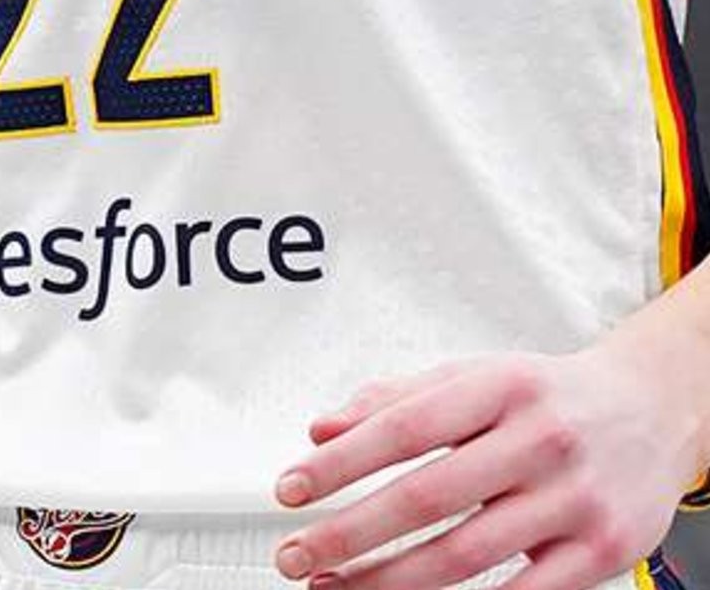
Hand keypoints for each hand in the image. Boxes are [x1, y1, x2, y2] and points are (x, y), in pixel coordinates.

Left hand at [270, 332, 704, 589]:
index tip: (291, 487)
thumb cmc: (549, 395)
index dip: (341, 462)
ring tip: (336, 588)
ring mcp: (572, 498)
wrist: (651, 409)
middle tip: (297, 553)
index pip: (403, 426)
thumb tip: (322, 428)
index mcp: (499, 385)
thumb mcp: (473, 374)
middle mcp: (537, 438)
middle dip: (350, 533)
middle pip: (427, 497)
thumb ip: (395, 397)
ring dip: (388, 581)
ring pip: (465, 556)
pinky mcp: (601, 551)